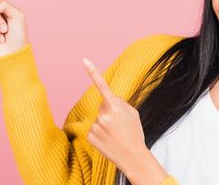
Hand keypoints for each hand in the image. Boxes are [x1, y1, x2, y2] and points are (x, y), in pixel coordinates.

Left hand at [82, 58, 148, 175]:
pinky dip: (100, 134)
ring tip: (115, 135)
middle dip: (109, 112)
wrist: (133, 157)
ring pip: (98, 118)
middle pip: (103, 106)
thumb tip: (107, 99)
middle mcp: (103, 115)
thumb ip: (120, 102)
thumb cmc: (134, 134)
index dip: (93, 72)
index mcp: (115, 107)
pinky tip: (108, 141)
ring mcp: (95, 127)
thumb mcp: (133, 114)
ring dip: (105, 124)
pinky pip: (93, 129)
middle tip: (120, 126)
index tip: (84, 60)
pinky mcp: (90, 136)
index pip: (102, 86)